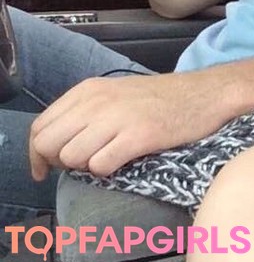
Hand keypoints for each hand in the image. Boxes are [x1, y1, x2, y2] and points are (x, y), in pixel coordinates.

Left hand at [28, 73, 228, 179]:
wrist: (207, 94)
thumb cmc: (163, 99)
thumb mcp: (115, 93)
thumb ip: (84, 112)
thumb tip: (56, 144)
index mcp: (88, 90)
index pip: (40, 127)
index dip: (38, 153)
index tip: (46, 168)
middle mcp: (98, 102)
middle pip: (49, 144)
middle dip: (59, 161)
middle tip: (82, 163)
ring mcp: (118, 118)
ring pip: (72, 157)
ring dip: (86, 166)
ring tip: (109, 157)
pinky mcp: (139, 136)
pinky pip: (99, 166)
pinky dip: (107, 170)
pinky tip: (124, 160)